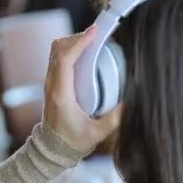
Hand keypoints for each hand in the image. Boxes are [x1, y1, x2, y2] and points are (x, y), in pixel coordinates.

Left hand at [44, 26, 122, 153]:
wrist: (52, 150)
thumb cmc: (73, 143)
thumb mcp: (97, 133)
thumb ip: (115, 119)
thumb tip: (132, 102)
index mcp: (61, 95)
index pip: (65, 60)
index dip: (79, 42)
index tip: (95, 32)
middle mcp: (52, 85)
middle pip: (58, 49)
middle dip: (77, 38)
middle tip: (97, 36)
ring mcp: (49, 83)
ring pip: (55, 52)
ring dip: (72, 42)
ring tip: (92, 42)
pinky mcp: (52, 84)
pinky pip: (57, 59)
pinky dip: (70, 50)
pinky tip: (85, 54)